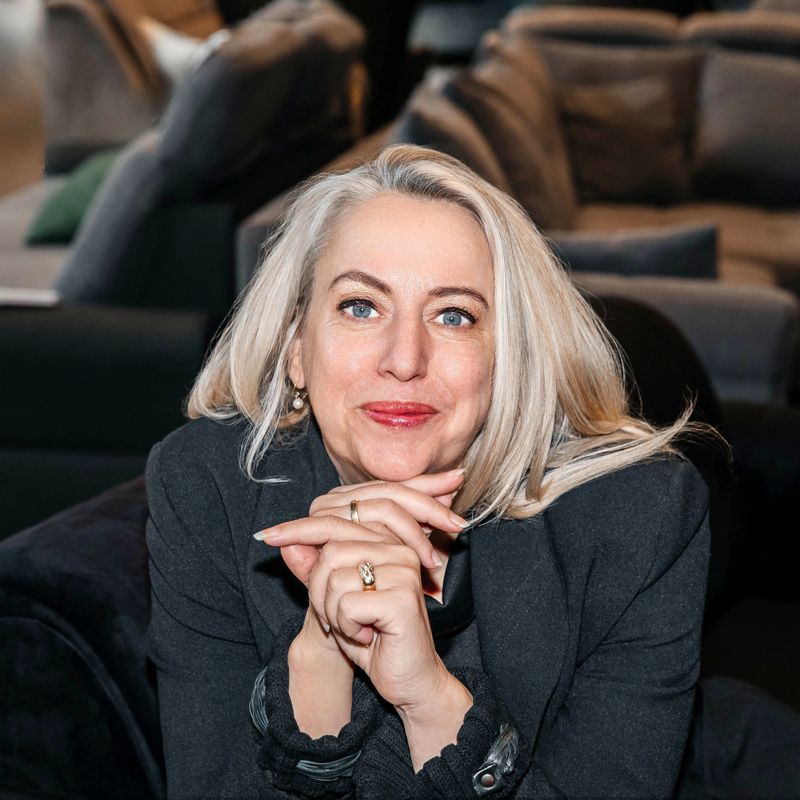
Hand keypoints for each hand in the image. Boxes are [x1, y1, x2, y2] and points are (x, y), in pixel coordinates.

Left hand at [255, 470, 467, 707]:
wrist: (409, 680)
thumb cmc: (373, 639)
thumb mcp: (334, 600)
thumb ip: (313, 570)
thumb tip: (287, 542)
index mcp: (385, 541)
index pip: (333, 524)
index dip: (297, 531)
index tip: (266, 537)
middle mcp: (397, 549)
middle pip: (329, 552)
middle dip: (319, 592)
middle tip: (337, 618)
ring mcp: (403, 570)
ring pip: (335, 579)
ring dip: (334, 613)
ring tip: (356, 628)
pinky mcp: (403, 597)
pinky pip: (347, 604)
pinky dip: (346, 628)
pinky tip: (367, 636)